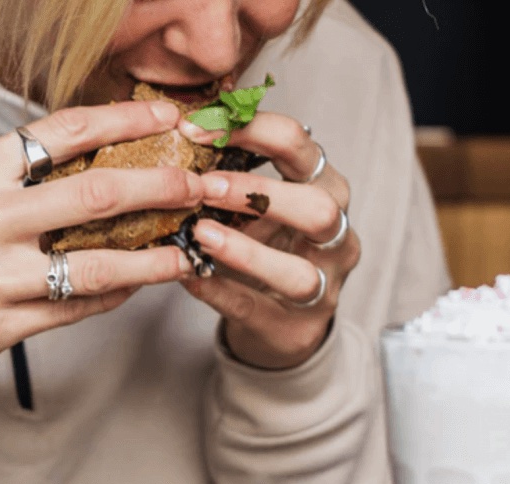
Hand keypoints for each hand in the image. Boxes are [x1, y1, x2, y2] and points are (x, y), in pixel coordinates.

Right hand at [0, 100, 209, 403]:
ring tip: (186, 248)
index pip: (62, 131)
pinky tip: (135, 285)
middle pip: (97, 192)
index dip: (125, 119)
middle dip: (162, 184)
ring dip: (153, 254)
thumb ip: (3, 179)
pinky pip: (74, 308)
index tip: (166, 115)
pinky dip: (113, 295)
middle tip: (198, 183)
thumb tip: (75, 165)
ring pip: (98, 262)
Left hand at [177, 113, 358, 368]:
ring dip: (244, 250)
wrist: (280, 323)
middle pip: (318, 208)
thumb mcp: (254, 207)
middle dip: (259, 193)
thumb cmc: (264, 248)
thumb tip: (175, 135)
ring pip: (297, 271)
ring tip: (199, 234)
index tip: (197, 129)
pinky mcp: (295, 328)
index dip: (252, 130)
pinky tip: (190, 276)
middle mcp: (335, 236)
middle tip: (204, 187)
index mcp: (324, 188)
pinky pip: (256, 309)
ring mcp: (322, 287)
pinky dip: (221, 291)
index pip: (301, 146)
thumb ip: (228, 175)